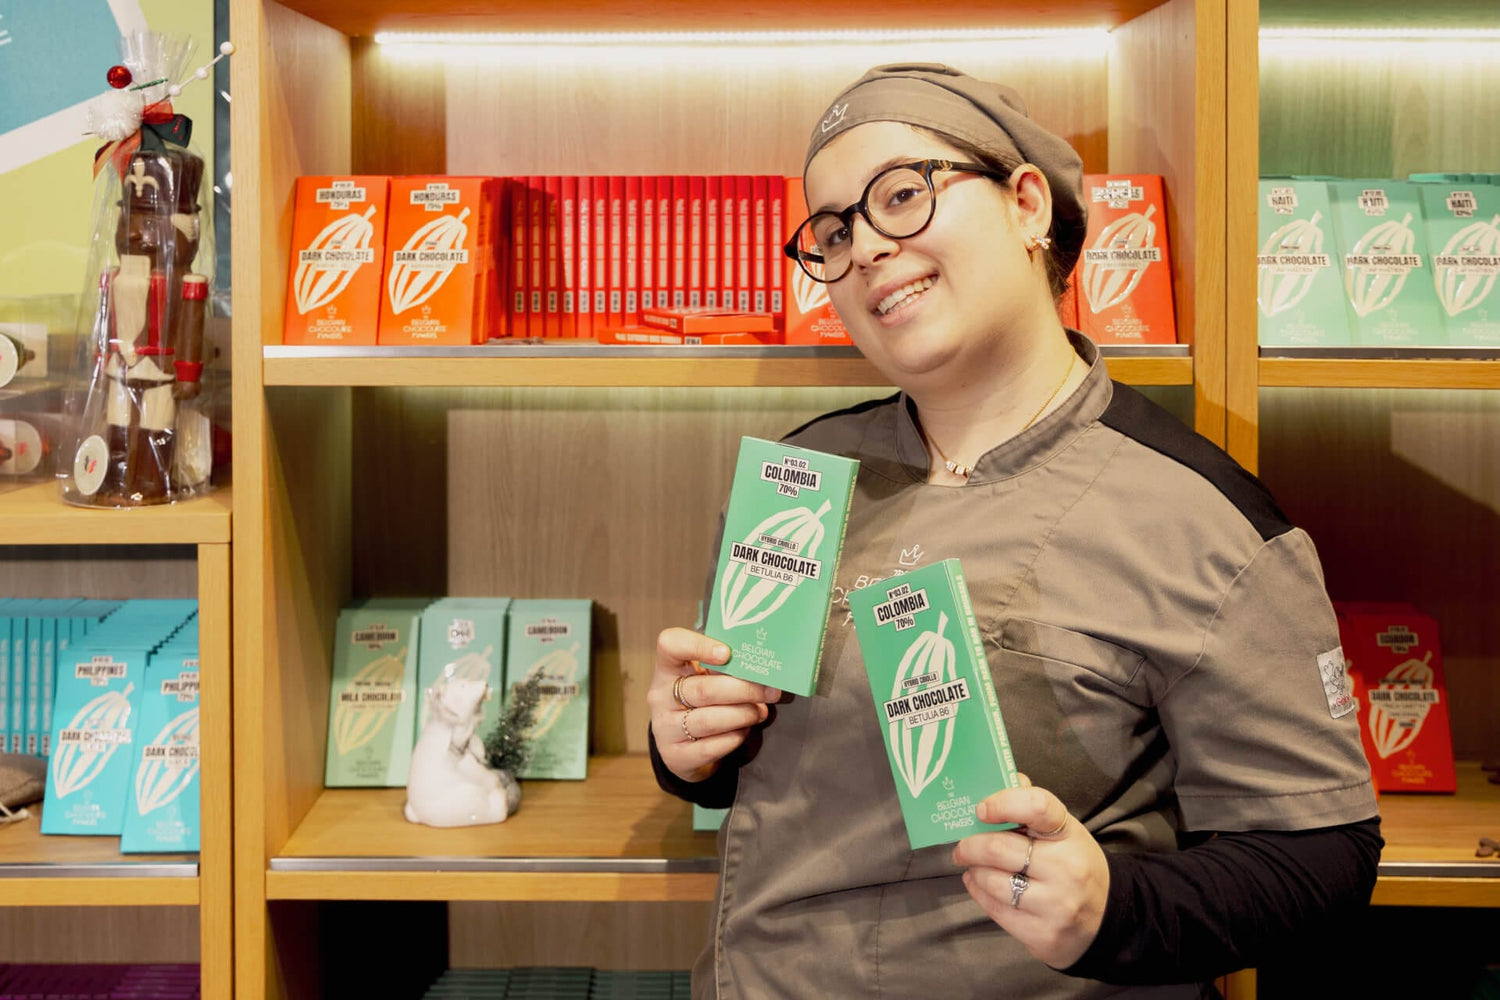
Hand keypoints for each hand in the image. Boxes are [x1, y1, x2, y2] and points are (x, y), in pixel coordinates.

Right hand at [649, 627, 780, 783]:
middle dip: (744, 690)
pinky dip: (734, 737)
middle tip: (771, 691)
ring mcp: (664, 727)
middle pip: (703, 690)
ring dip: (742, 715)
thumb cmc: (701, 699)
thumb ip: (725, 667)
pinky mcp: (675, 755)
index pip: (670, 645)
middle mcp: (659, 696)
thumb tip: (763, 668)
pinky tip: (744, 730)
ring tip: (760, 711)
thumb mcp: (704, 676)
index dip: (698, 646)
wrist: (684, 745)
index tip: (727, 653)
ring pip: (709, 720)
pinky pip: (710, 747)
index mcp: (667, 667)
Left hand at [951, 775, 1109, 969]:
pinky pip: (995, 909)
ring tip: (973, 866)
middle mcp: (1066, 868)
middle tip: (962, 845)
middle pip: (999, 848)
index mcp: (1069, 833)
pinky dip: (978, 892)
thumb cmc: (1073, 863)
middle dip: (970, 845)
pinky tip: (977, 884)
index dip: (1002, 803)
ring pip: (992, 881)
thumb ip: (1032, 806)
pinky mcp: (1042, 934)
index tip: (981, 809)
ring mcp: (1055, 904)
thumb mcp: (1064, 831)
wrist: (1107, 918)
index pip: (1036, 807)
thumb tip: (1000, 776)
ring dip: (974, 871)